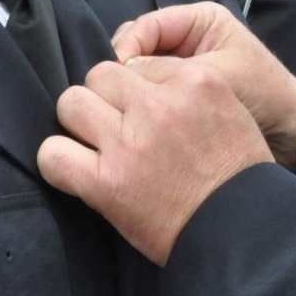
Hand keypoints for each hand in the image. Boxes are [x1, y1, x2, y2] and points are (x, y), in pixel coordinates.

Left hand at [38, 57, 270, 265]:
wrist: (242, 231)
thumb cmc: (238, 175)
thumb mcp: (229, 109)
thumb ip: (185, 90)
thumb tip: (140, 87)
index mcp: (194, 80)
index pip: (137, 64)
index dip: (133, 90)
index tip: (140, 113)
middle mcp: (158, 105)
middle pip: (99, 76)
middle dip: (102, 98)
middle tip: (113, 126)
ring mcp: (129, 143)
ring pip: (70, 104)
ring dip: (77, 124)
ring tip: (93, 146)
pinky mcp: (107, 183)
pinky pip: (53, 155)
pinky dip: (57, 162)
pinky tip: (74, 171)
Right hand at [112, 4, 295, 167]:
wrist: (289, 132)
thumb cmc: (263, 94)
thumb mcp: (221, 75)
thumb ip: (175, 71)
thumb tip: (123, 71)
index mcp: (200, 21)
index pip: (148, 25)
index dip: (128, 46)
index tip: (117, 73)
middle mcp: (186, 38)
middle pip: (137, 44)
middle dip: (124, 67)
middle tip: (114, 94)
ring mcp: (180, 66)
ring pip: (139, 70)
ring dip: (130, 87)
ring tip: (120, 107)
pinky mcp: (178, 92)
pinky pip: (149, 92)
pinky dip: (140, 102)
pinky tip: (131, 118)